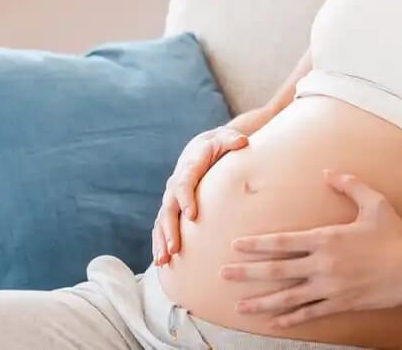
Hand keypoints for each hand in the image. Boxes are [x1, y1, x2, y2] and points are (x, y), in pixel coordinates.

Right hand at [152, 124, 249, 264]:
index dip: (186, 199)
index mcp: (189, 167)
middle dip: (170, 229)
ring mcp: (171, 197)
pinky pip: (161, 226)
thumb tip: (243, 142)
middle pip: (169, 208)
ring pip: (162, 220)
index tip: (191, 216)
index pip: (184, 183)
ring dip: (161, 241)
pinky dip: (159, 243)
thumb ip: (232, 140)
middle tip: (174, 249)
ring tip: (164, 261)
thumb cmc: (218, 144)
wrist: (201, 147)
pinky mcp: (171, 208)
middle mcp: (175, 183)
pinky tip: (162, 262)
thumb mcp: (226, 138)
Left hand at [220, 169, 401, 328]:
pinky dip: (290, 319)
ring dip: (261, 302)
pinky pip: (310, 313)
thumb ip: (349, 184)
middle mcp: (323, 264)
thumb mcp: (374, 202)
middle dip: (246, 273)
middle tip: (222, 274)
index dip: (256, 245)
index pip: (282, 242)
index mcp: (326, 238)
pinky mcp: (341, 303)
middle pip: (277, 270)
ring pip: (288, 297)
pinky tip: (274, 323)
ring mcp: (331, 287)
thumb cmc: (396, 233)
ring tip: (239, 306)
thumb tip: (328, 171)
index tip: (235, 246)